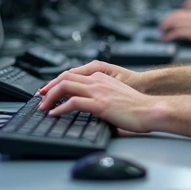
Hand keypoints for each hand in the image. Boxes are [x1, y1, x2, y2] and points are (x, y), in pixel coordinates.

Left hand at [37, 71, 157, 133]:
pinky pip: (73, 103)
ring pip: (65, 87)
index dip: (57, 82)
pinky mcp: (99, 104)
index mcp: (101, 78)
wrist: (150, 110)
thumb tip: (89, 107)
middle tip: (40, 97)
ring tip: (43, 107)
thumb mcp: (116, 96)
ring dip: (50, 97)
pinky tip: (54, 114)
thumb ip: (101, 96)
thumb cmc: (137, 107)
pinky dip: (59, 109)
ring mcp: (98, 92)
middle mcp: (97, 81)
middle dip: (48, 87)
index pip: (72, 74)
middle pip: (65, 78)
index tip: (48, 90)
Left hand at [159, 9, 190, 46]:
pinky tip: (167, 38)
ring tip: (162, 35)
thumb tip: (181, 24)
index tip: (164, 24)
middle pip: (174, 17)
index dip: (168, 18)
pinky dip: (170, 35)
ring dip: (166, 29)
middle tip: (160, 29)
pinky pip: (178, 32)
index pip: (177, 13)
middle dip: (165, 23)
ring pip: (174, 24)